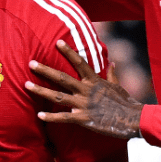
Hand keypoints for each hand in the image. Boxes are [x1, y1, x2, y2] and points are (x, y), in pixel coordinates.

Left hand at [26, 40, 142, 138]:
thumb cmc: (126, 102)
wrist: (133, 119)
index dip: (68, 51)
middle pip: (62, 78)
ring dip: (41, 91)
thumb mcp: (118, 86)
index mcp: (94, 81)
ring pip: (58, 97)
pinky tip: (39, 115)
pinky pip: (64, 118)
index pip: (79, 62)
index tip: (57, 41)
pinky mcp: (83, 119)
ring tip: (26, 85)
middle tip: (31, 63)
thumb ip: (112, 75)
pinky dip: (50, 117)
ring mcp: (84, 105)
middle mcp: (86, 91)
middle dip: (45, 70)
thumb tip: (113, 63)